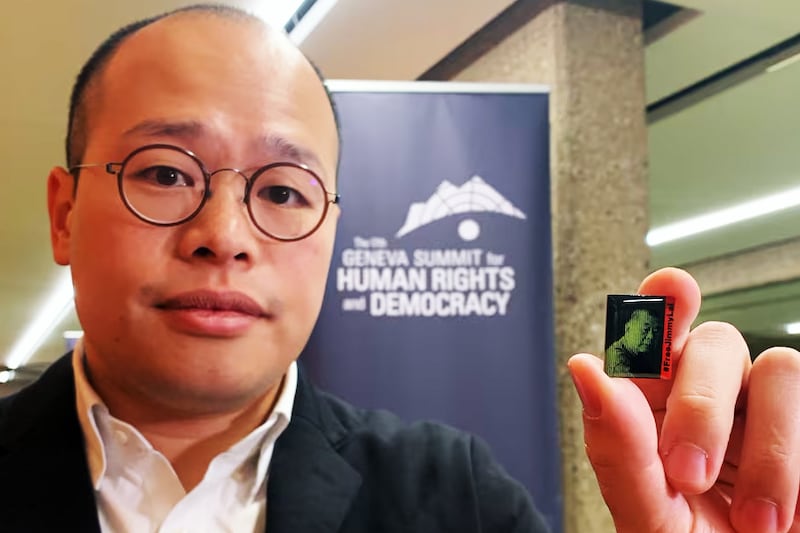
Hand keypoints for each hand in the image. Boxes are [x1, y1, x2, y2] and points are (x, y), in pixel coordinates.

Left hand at [568, 267, 799, 531]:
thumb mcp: (648, 513)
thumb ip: (618, 448)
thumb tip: (587, 368)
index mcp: (657, 402)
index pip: (658, 332)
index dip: (665, 302)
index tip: (671, 287)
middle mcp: (712, 393)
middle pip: (716, 341)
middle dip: (701, 404)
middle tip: (688, 475)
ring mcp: (768, 410)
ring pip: (780, 367)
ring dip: (769, 449)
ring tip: (754, 522)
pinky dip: (799, 467)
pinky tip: (788, 515)